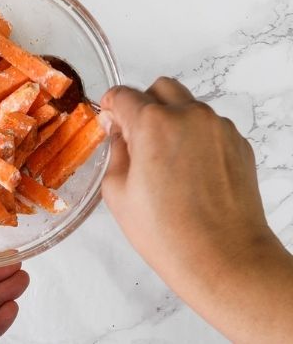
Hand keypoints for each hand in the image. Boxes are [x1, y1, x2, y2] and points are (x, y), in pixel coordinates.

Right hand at [101, 78, 292, 342]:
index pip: (123, 94)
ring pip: (188, 106)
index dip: (112, 108)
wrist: (225, 260)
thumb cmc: (170, 234)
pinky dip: (197, 138)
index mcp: (152, 123)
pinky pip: (211, 128)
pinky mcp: (239, 145)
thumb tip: (120, 136)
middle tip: (137, 137)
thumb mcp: (117, 192)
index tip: (110, 121)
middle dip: (144, 106)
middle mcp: (189, 117)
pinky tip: (191, 171)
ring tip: (167, 160)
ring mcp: (219, 129)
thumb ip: (115, 151)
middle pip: (160, 89)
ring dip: (173, 120)